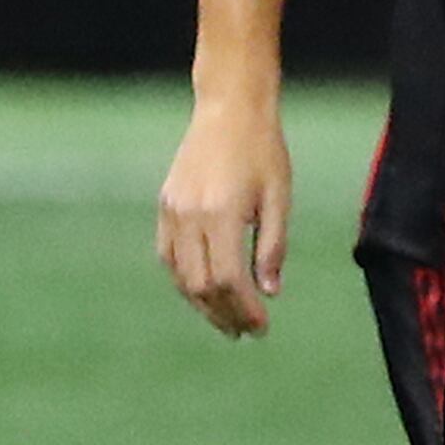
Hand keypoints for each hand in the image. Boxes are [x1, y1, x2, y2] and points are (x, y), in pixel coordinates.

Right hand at [158, 91, 294, 335]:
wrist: (228, 111)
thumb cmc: (264, 151)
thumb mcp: (279, 197)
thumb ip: (273, 246)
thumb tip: (270, 292)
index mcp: (222, 213)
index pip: (229, 278)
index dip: (244, 308)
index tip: (262, 327)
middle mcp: (190, 216)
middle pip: (201, 284)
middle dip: (224, 313)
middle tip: (245, 332)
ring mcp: (172, 212)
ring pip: (180, 275)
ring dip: (202, 303)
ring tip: (226, 320)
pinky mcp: (164, 206)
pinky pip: (168, 256)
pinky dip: (185, 280)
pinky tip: (204, 292)